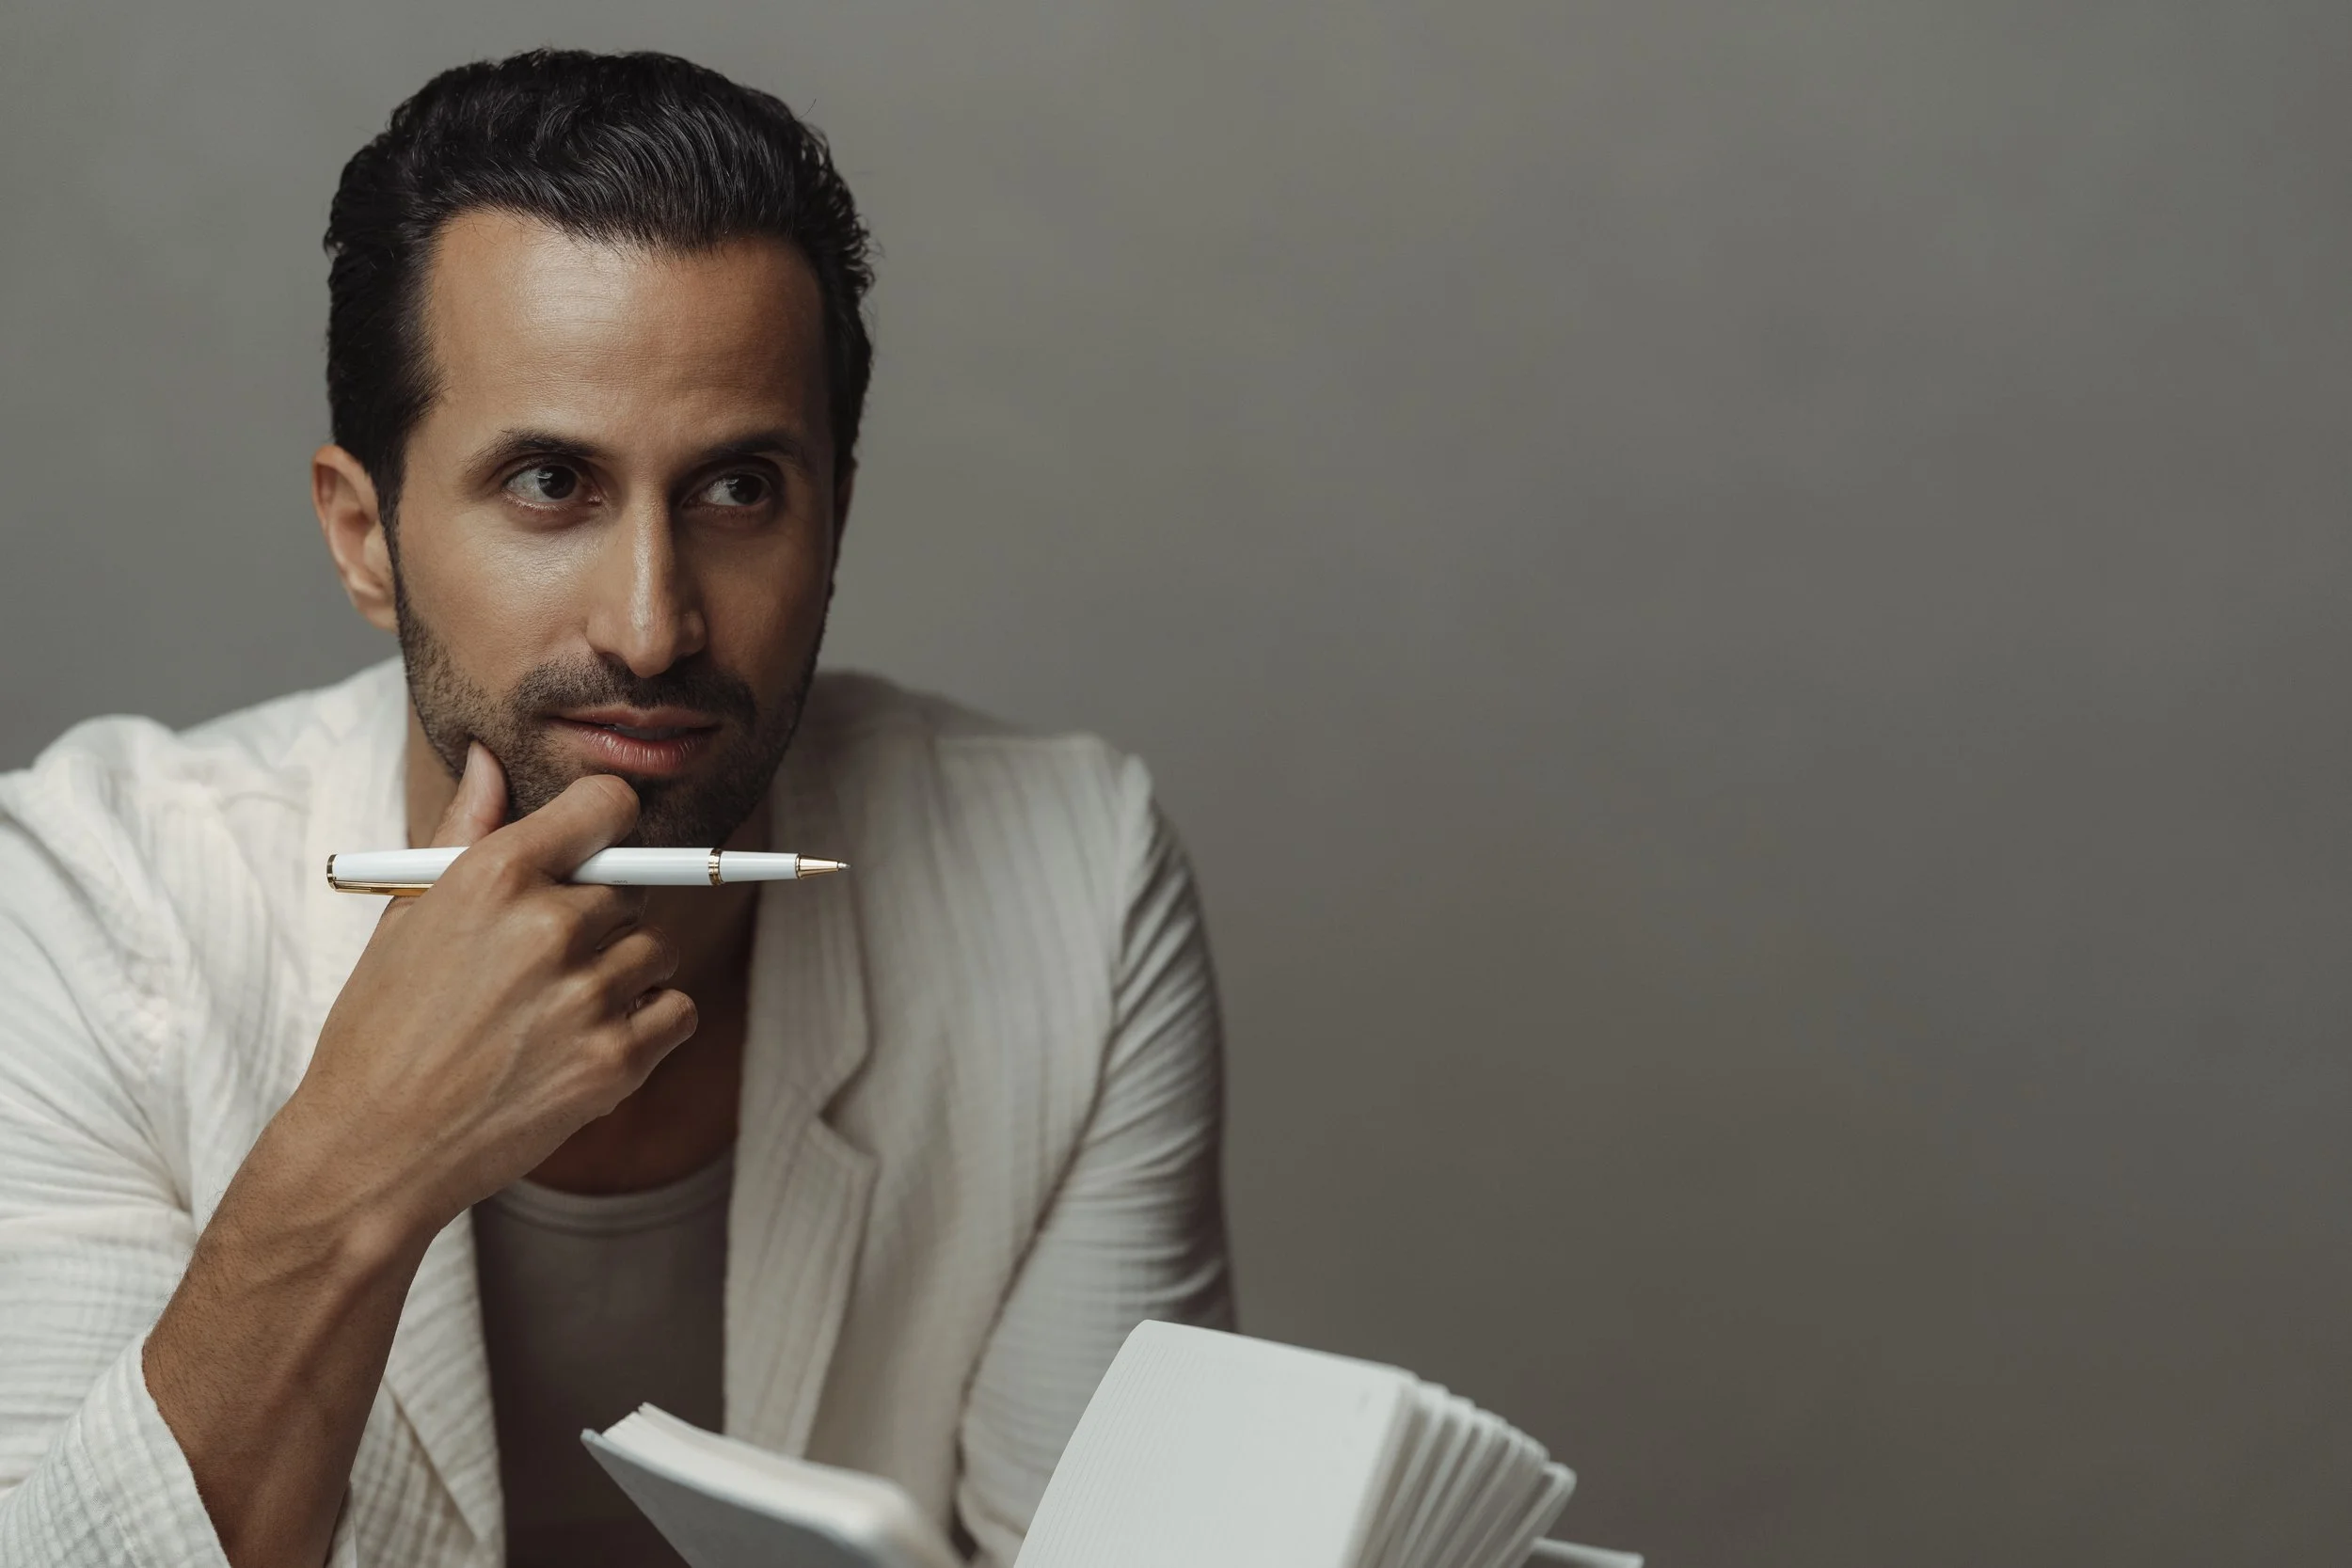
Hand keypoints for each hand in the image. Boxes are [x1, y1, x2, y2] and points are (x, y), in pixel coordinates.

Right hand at [277, 743, 698, 1247]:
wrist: (372, 1150)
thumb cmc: (382, 1029)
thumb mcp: (408, 915)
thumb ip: (465, 829)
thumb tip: (490, 758)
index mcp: (495, 876)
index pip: (609, 804)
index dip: (608, 823)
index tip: (598, 845)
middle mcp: (550, 926)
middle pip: (635, 887)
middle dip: (600, 918)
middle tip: (540, 963)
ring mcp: (588, 994)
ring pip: (656, 950)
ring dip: (622, 975)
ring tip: (549, 1013)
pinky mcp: (616, 1059)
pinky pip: (677, 1010)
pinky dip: (648, 1025)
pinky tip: (584, 1043)